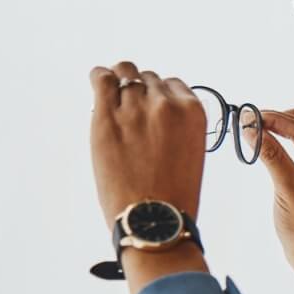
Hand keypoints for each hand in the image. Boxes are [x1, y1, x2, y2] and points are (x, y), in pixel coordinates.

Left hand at [88, 60, 206, 226]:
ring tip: (113, 97)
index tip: (153, 110)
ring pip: (126, 73)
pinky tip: (100, 84)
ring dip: (120, 82)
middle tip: (133, 115)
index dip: (161, 97)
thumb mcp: (190, 153)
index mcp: (193, 113)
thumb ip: (178, 126)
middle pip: (149, 79)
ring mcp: (136, 107)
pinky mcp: (108, 116)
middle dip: (141, 92)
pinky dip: (100, 78)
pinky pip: (102, 79)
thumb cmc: (172, 196)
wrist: (153, 221)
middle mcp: (166, 104)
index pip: (174, 85)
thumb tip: (155, 111)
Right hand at [251, 108, 293, 268]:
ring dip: (288, 126)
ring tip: (263, 126)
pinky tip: (274, 143)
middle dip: (283, 118)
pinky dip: (290, 141)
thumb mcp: (285, 187)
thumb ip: (270, 154)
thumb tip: (251, 128)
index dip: (273, 119)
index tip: (248, 116)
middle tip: (255, 119)